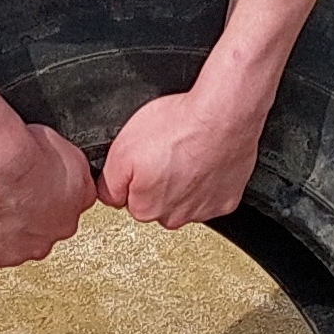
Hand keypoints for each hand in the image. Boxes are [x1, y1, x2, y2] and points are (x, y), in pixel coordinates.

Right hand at [0, 123, 95, 269]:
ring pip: (10, 246)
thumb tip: (56, 164)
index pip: (65, 208)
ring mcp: (23, 250)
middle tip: (5, 194)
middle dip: (24, 218)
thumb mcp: (61, 142)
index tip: (29, 186)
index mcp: (79, 200)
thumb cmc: (25, 148)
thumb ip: (65, 165)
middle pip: (40, 232)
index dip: (43, 197)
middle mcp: (56, 232)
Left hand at [99, 84, 266, 230]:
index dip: (133, 175)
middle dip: (158, 182)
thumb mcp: (122, 149)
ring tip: (186, 155)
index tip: (144, 158)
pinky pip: (210, 196)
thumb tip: (109, 194)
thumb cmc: (178, 126)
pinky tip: (205, 163)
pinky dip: (207, 182)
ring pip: (183, 201)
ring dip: (183, 183)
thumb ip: (110, 182)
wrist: (223, 116)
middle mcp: (173, 217)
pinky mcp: (225, 202)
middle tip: (166, 154)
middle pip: (157, 203)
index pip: (128, 199)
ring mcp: (201, 211)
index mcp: (145, 208)